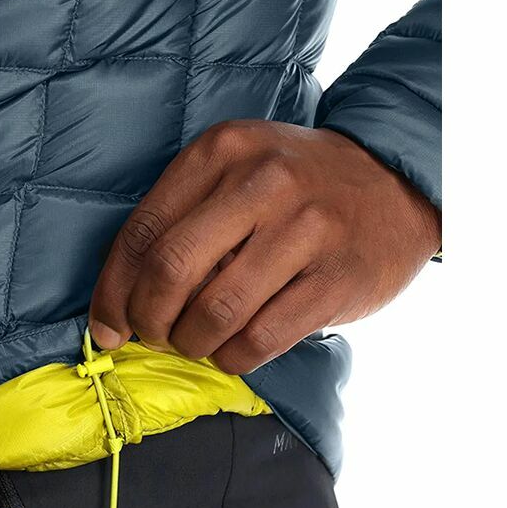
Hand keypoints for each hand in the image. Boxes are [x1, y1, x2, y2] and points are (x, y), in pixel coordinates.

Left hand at [87, 120, 440, 373]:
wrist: (399, 183)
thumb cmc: (299, 186)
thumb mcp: (239, 169)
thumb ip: (183, 216)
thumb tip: (120, 299)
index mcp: (223, 150)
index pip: (142, 232)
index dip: (113, 291)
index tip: (107, 326)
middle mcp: (263, 182)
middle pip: (170, 271)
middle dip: (147, 320)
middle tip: (152, 336)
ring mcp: (305, 230)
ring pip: (215, 311)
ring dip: (191, 343)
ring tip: (195, 343)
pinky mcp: (336, 279)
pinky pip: (262, 338)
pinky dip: (234, 357)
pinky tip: (234, 350)